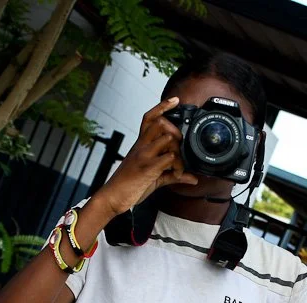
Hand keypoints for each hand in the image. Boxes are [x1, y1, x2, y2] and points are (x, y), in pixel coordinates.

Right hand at [93, 97, 197, 215]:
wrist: (113, 197)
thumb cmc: (131, 185)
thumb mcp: (155, 177)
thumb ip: (174, 174)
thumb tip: (193, 178)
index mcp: (140, 145)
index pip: (149, 118)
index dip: (162, 107)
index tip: (175, 101)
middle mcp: (141, 146)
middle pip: (161, 123)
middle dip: (176, 132)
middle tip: (181, 149)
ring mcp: (143, 155)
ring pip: (167, 138)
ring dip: (179, 152)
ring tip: (179, 167)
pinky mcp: (147, 168)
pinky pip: (168, 158)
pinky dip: (178, 167)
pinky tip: (177, 175)